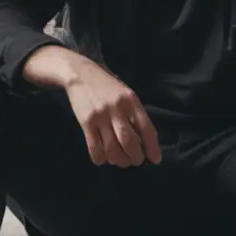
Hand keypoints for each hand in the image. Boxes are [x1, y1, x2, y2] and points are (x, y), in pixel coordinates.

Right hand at [24, 45, 159, 167]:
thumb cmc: (107, 86)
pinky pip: (94, 146)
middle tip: (135, 161)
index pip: (146, 129)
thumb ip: (135, 113)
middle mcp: (118, 109)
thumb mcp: (126, 94)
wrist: (80, 73)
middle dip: (135, 157)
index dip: (152, 147)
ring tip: (120, 161)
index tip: (155, 159)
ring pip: (112, 147)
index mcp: (132, 102)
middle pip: (129, 142)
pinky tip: (102, 159)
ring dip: (118, 160)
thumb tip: (143, 140)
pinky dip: (100, 158)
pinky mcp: (85, 121)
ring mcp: (100, 116)